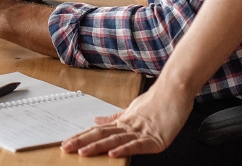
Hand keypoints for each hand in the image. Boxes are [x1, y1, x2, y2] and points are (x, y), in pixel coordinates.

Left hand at [61, 80, 194, 157]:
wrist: (176, 89)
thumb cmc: (158, 100)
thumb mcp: (132, 110)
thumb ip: (115, 118)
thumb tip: (96, 120)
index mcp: (123, 122)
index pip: (98, 131)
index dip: (82, 136)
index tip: (66, 142)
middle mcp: (129, 126)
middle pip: (102, 135)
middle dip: (83, 142)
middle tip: (66, 147)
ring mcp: (141, 131)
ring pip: (115, 139)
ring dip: (98, 146)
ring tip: (83, 151)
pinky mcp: (155, 138)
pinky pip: (137, 144)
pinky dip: (124, 149)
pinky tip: (113, 153)